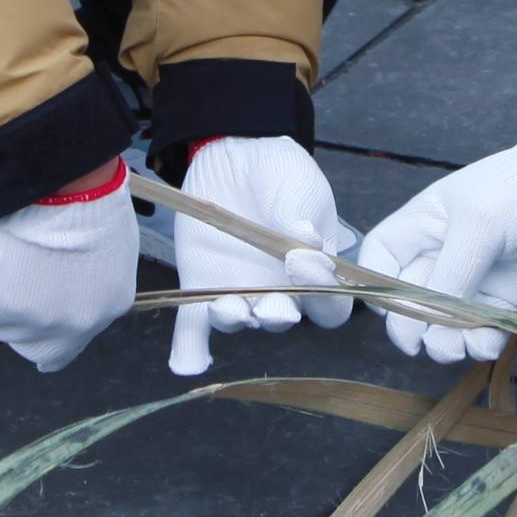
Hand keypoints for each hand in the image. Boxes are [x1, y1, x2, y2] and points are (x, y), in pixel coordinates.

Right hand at [0, 163, 138, 373]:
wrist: (67, 189)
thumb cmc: (92, 201)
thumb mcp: (109, 246)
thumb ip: (91, 276)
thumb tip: (68, 278)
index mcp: (109, 305)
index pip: (75, 340)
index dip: (52, 333)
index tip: (37, 324)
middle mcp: (74, 325)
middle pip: (34, 343)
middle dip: (20, 321)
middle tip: (8, 289)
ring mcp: (35, 322)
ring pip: (1, 325)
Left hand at [161, 136, 358, 377]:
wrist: (237, 152)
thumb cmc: (282, 174)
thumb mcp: (299, 190)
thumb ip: (301, 220)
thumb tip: (306, 243)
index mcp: (314, 274)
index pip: (330, 306)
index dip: (324, 298)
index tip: (307, 267)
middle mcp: (278, 292)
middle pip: (283, 320)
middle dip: (277, 315)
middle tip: (272, 304)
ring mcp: (239, 293)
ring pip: (240, 321)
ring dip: (235, 319)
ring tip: (226, 307)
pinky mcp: (202, 286)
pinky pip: (195, 325)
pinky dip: (190, 348)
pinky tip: (186, 364)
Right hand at [356, 127, 516, 364]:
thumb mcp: (479, 223)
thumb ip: (451, 272)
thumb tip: (430, 318)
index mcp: (421, 227)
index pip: (379, 263)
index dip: (378, 290)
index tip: (391, 312)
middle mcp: (440, 257)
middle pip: (406, 305)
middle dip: (414, 328)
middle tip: (428, 341)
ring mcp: (472, 282)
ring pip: (441, 327)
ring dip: (447, 343)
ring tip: (468, 342)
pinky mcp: (503, 302)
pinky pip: (479, 334)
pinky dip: (480, 344)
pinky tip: (492, 340)